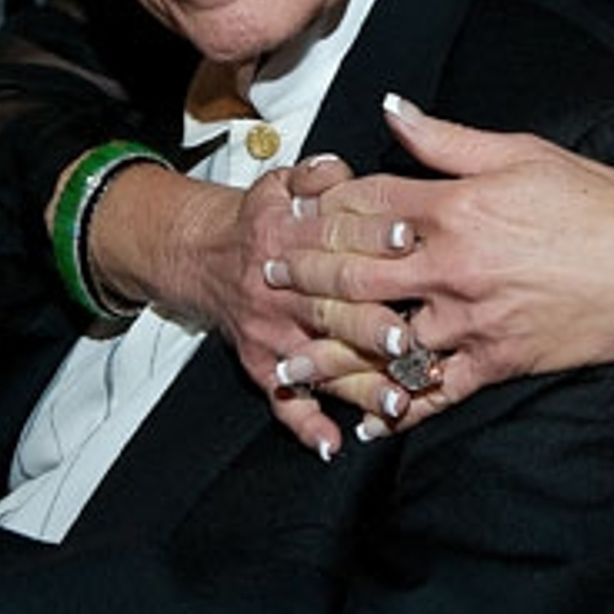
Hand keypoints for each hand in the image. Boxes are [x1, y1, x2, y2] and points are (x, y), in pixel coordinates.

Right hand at [79, 156, 382, 460]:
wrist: (204, 256)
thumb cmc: (263, 219)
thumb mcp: (284, 183)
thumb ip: (316, 174)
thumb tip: (335, 169)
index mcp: (288, 238)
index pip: (333, 238)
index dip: (370, 238)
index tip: (407, 242)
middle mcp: (279, 290)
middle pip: (328, 308)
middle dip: (369, 325)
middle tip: (408, 339)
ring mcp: (271, 334)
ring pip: (317, 363)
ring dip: (356, 386)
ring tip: (396, 402)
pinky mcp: (262, 365)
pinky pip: (283, 402)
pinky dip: (306, 426)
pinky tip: (331, 443)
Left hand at [260, 95, 613, 435]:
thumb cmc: (600, 206)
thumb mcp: (526, 154)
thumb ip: (449, 139)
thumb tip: (391, 108)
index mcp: (459, 207)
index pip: (367, 205)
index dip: (318, 205)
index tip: (284, 208)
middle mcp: (454, 266)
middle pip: (357, 274)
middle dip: (306, 276)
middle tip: (267, 278)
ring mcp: (471, 320)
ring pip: (383, 339)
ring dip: (330, 354)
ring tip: (285, 362)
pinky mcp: (494, 363)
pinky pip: (434, 392)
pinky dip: (397, 411)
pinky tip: (365, 424)